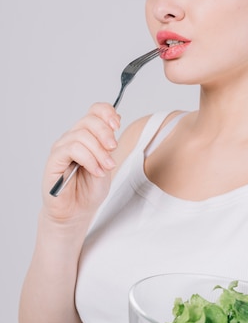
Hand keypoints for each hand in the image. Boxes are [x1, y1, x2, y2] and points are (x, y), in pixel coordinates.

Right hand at [42, 102, 120, 220]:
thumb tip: (114, 123)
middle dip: (106, 134)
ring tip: (105, 168)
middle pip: (90, 120)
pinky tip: (96, 171)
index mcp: (87, 136)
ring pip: (82, 135)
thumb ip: (108, 146)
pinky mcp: (54, 160)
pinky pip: (72, 149)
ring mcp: (62, 147)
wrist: (77, 211)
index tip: (117, 125)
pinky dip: (89, 159)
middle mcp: (73, 138)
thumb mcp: (107, 165)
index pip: (95, 111)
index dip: (107, 113)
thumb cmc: (89, 190)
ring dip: (99, 152)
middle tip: (113, 150)